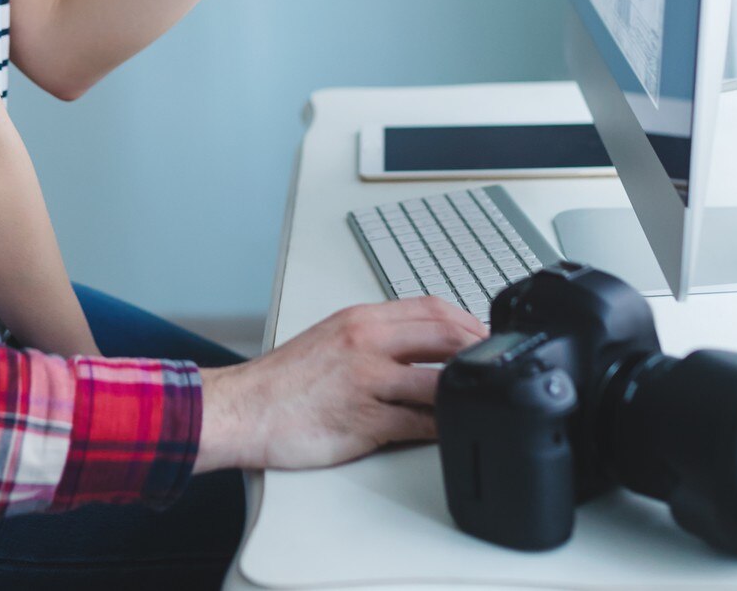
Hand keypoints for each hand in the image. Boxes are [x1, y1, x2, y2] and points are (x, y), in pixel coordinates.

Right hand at [193, 298, 486, 472]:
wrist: (242, 409)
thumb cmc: (283, 381)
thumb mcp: (332, 338)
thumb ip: (376, 337)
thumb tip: (422, 345)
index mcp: (360, 319)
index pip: (431, 307)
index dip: (468, 321)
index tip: (485, 337)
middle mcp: (365, 343)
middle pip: (445, 336)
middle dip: (478, 352)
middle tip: (495, 367)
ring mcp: (366, 381)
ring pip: (439, 380)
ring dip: (467, 391)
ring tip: (482, 399)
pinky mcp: (364, 420)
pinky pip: (420, 423)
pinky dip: (443, 427)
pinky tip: (454, 430)